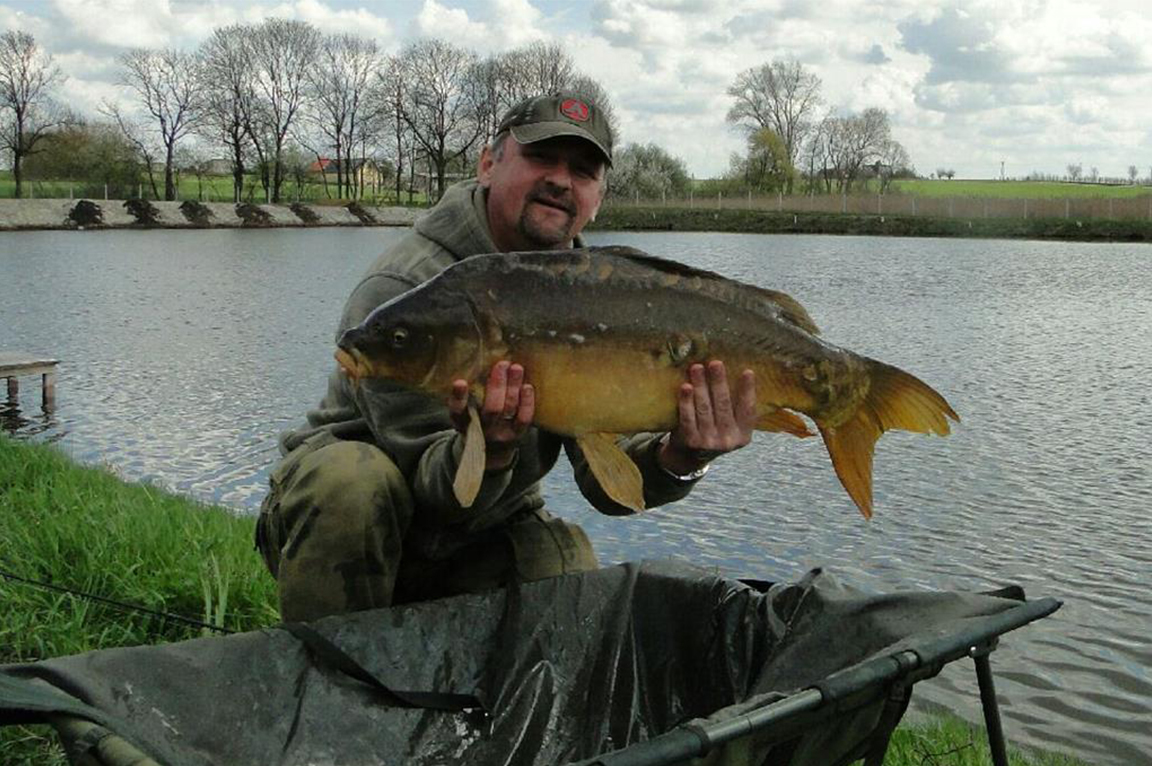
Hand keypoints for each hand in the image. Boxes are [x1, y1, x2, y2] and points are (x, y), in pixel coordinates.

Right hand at [448, 361, 533, 470]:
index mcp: (462, 422)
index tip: (460, 382)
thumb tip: (482, 359)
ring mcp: (500, 433)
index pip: (458, 410)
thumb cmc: (476, 421)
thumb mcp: (465, 411)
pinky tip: (527, 387)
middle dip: (497, 385)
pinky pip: (524, 419)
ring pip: (508, 409)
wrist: (490, 452)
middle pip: (491, 409)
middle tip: (502, 364)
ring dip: (513, 387)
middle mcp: (481, 430)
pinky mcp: (516, 435)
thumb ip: (469, 393)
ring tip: (516, 368)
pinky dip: (527, 402)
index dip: (458, 397)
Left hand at [660, 361, 755, 475]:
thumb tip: (739, 372)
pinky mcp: (691, 441)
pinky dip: (686, 401)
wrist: (689, 457)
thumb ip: (735, 408)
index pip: (748, 409)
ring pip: (705, 408)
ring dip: (701, 386)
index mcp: (743, 435)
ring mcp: (709, 442)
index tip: (747, 371)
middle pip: (724, 405)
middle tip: (715, 363)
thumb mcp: (731, 427)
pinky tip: (686, 387)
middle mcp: (729, 440)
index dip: (748, 390)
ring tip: (697, 368)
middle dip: (719, 382)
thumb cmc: (713, 432)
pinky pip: (688, 417)